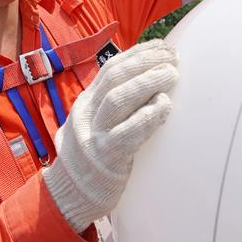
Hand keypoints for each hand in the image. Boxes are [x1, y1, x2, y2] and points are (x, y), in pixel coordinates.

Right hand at [41, 40, 177, 232]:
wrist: (68, 196)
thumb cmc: (91, 158)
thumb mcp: (92, 124)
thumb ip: (110, 104)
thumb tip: (143, 79)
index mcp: (85, 103)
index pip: (111, 68)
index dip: (138, 53)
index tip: (162, 45)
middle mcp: (86, 114)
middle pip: (115, 77)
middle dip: (145, 61)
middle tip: (173, 57)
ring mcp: (93, 135)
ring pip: (117, 99)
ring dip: (147, 82)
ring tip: (172, 74)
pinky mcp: (104, 157)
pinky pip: (127, 133)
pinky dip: (147, 116)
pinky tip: (164, 106)